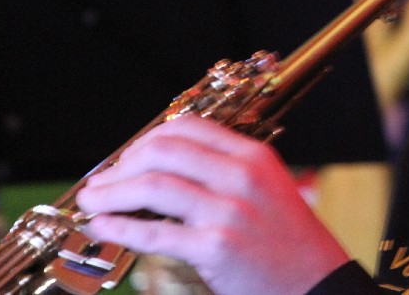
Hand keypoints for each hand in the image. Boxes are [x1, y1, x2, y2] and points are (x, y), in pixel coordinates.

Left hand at [75, 116, 349, 294]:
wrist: (317, 284)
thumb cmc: (286, 242)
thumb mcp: (264, 190)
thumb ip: (222, 173)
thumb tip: (162, 168)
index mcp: (253, 156)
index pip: (189, 128)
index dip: (147, 140)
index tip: (125, 158)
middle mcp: (241, 176)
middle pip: (164, 151)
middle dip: (121, 164)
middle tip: (100, 182)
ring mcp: (229, 211)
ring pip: (154, 186)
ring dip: (112, 193)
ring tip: (91, 202)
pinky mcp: (217, 248)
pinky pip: (156, 231)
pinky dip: (121, 226)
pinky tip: (103, 226)